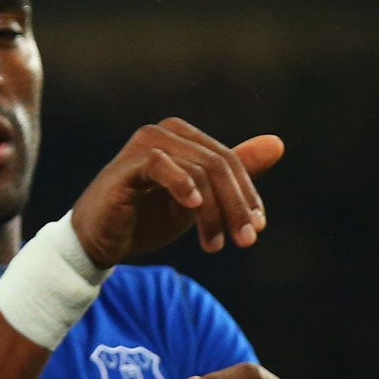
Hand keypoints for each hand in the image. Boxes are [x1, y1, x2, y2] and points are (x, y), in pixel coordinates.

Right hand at [70, 119, 283, 263]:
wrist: (100, 242)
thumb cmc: (147, 219)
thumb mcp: (201, 203)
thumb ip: (235, 176)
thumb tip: (278, 143)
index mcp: (185, 138)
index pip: (229, 161)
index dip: (247, 196)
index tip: (256, 229)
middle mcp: (166, 132)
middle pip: (219, 165)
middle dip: (236, 207)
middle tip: (244, 241)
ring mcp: (145, 144)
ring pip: (199, 171)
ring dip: (212, 213)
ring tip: (214, 245)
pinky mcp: (127, 164)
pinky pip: (161, 166)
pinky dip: (182, 186)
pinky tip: (192, 208)